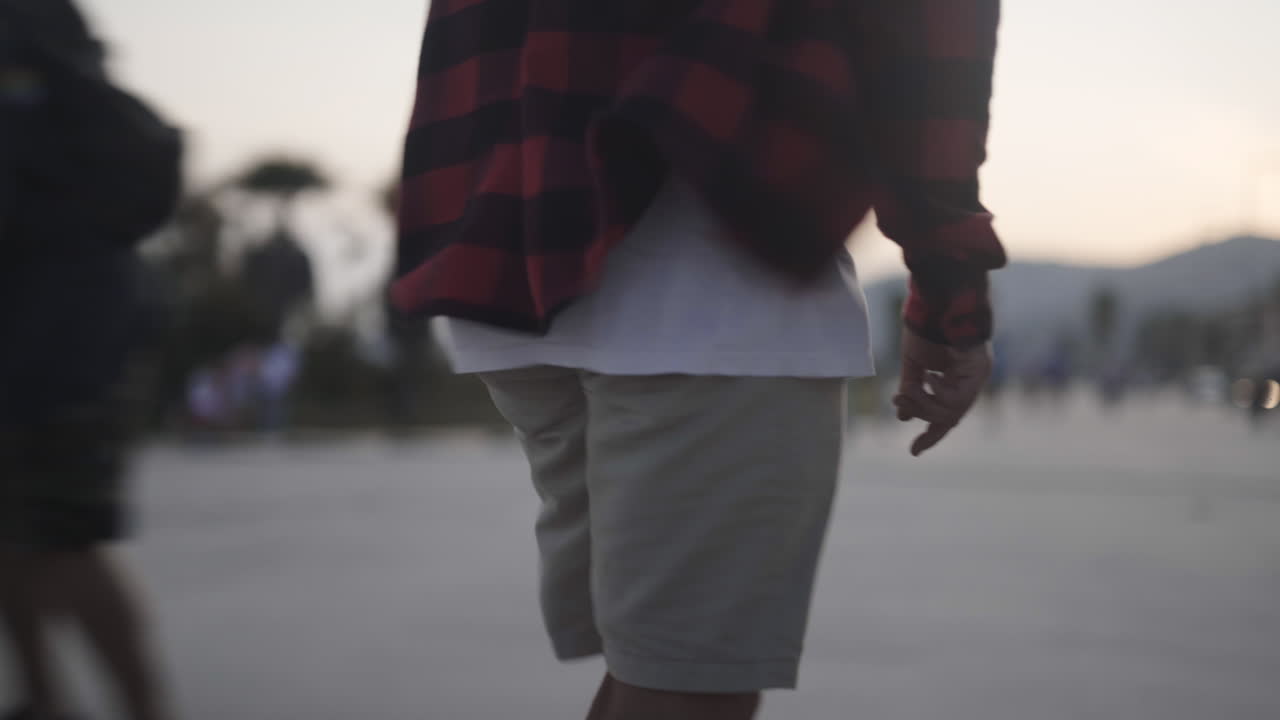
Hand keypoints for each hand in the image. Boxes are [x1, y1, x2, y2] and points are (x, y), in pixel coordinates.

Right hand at [893, 328, 992, 456]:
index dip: (930, 435)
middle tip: (898, 401)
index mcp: (953, 382)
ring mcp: (977, 378)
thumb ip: (910, 390)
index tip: (913, 452)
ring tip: (908, 389)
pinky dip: (937, 394)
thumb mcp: (912, 365)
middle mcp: (968, 383)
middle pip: (947, 418)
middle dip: (920, 413)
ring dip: (924, 405)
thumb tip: (902, 417)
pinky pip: (956, 400)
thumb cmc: (926, 328)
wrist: (936, 302)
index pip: (943, 416)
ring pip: (951, 413)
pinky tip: (930, 377)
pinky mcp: (979, 372)